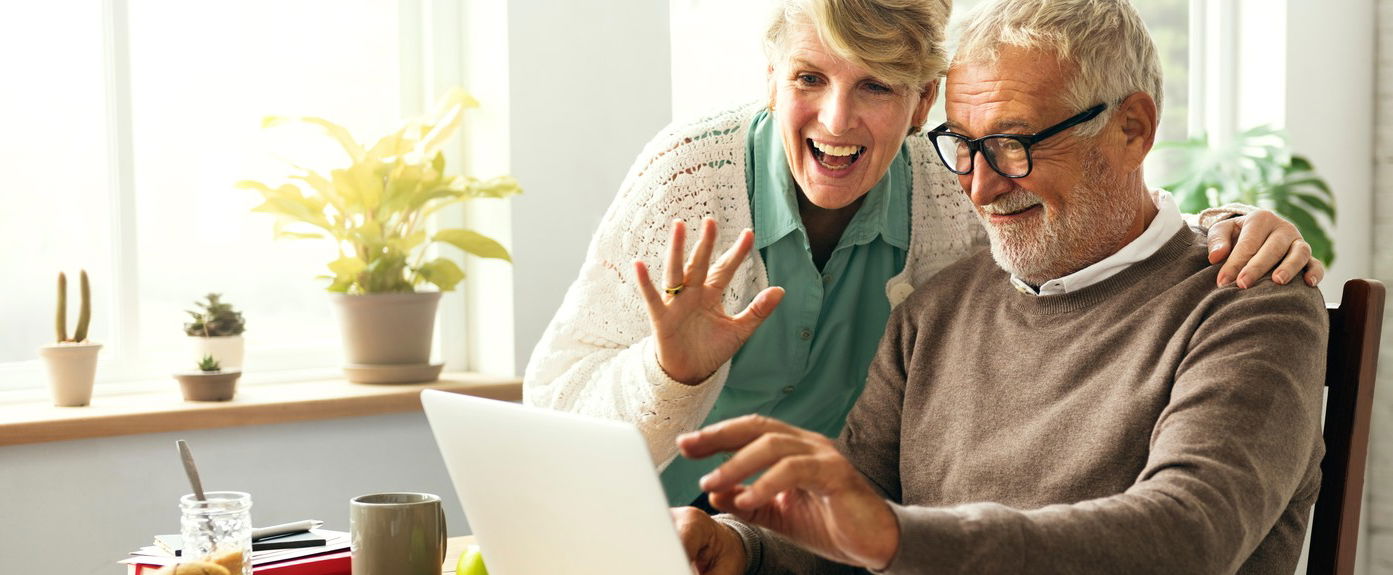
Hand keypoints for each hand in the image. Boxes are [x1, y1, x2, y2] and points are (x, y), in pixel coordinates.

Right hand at [635, 218, 784, 383]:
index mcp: (711, 294)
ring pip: (676, 272)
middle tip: (711, 221)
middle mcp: (692, 293)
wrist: (689, 373)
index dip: (737, 253)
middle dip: (705, 243)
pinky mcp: (661, 318)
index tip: (750, 233)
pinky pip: (651, 297)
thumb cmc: (711, 349)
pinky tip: (638, 264)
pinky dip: (645, 282)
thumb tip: (781, 290)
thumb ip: (758, 311)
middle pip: (699, 263)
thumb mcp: (739, 330)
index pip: (725, 268)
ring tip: (678, 227)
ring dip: (676, 250)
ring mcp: (675, 303)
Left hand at [677, 415, 899, 569]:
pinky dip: (766, 483)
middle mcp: (807, 444)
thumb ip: (749, 503)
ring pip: (773, 444)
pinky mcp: (835, 474)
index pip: (749, 431)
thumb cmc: (831, 524)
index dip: (716, 435)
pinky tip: (747, 499)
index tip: (685, 445)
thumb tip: (715, 494)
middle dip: (718, 435)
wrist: (874, 542)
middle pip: (757, 426)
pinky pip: (795, 470)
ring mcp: (823, 455)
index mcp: (793, 449)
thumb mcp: (779, 516)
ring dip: (736, 463)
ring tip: (711, 482)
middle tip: (688, 448)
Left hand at [1207, 209, 1324, 287]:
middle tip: (1243, 284)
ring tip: (1277, 281)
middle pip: (1273, 248)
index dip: (1234, 262)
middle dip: (1257, 267)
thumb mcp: (1223, 230)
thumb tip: (1215, 257)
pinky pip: (1316, 263)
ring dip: (1290, 267)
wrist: (1256, 233)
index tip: (1222, 281)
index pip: (1248, 243)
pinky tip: (1309, 283)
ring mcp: (1298, 242)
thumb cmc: (1236, 235)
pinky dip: (1315, 272)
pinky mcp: (1309, 256)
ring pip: (1299, 253)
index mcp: (1261, 219)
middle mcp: (1283, 228)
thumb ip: (1217, 241)